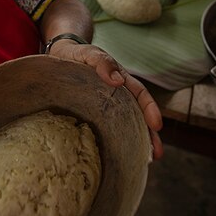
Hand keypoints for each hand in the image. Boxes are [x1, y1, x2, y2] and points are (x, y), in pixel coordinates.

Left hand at [47, 39, 163, 159]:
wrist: (59, 56)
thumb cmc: (76, 54)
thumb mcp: (89, 53)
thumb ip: (102, 62)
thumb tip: (118, 80)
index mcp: (121, 80)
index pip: (140, 94)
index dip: (150, 109)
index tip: (156, 125)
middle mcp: (119, 95)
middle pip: (139, 116)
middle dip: (150, 135)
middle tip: (156, 154)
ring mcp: (108, 106)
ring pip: (127, 125)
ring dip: (138, 143)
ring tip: (146, 162)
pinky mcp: (95, 115)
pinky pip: (108, 129)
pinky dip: (116, 141)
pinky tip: (120, 156)